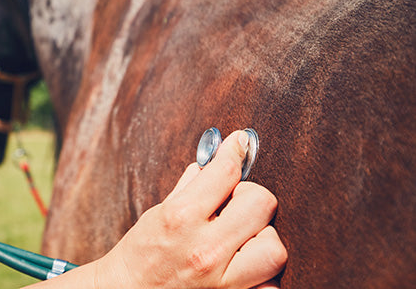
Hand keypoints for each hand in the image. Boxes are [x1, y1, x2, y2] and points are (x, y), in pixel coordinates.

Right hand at [94, 130, 286, 288]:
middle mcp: (204, 249)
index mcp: (181, 217)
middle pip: (261, 203)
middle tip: (234, 204)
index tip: (240, 143)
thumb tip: (216, 159)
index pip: (226, 171)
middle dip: (250, 197)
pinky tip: (245, 266)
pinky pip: (271, 287)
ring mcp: (221, 283)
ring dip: (263, 237)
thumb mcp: (160, 210)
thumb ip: (191, 184)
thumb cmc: (141, 253)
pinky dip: (264, 275)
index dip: (236, 149)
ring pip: (274, 249)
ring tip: (244, 238)